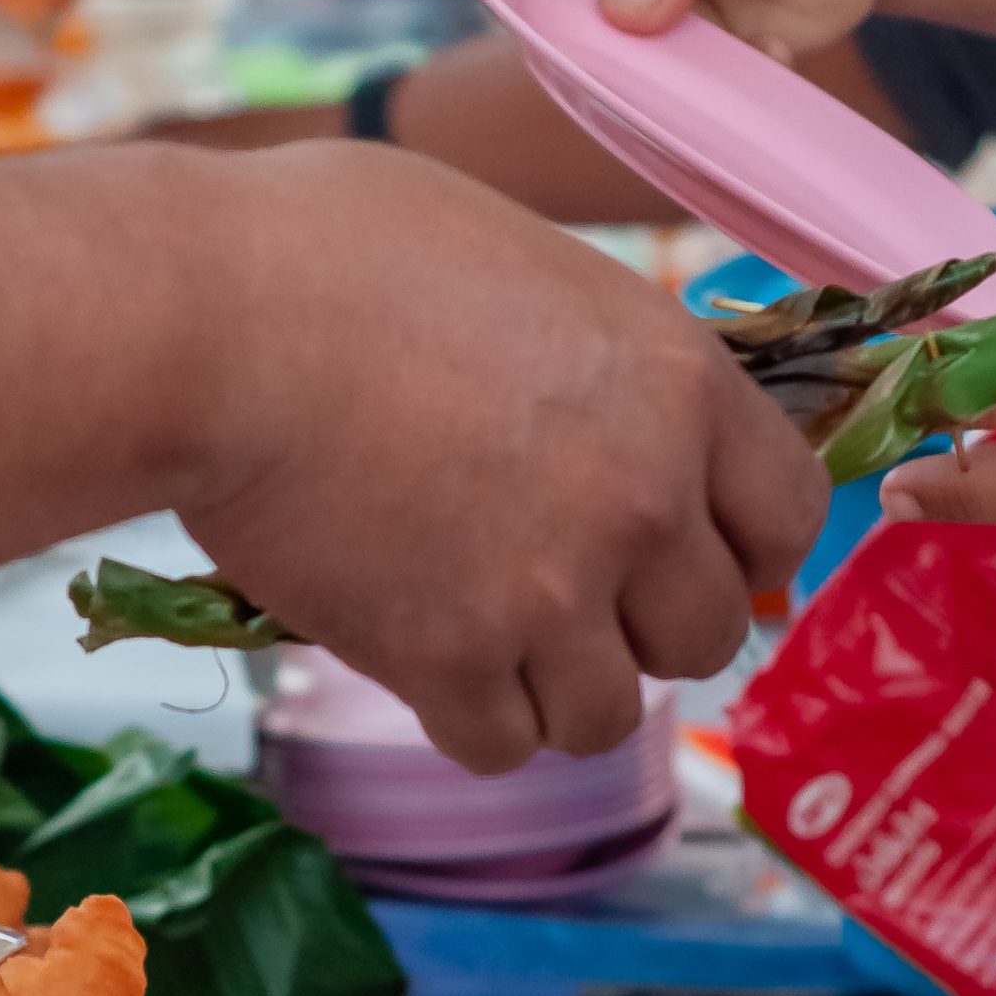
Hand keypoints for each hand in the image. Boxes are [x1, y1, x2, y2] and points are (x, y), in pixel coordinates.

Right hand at [184, 142, 827, 770]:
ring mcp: (547, 590)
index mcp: (675, 381)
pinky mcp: (445, 657)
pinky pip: (500, 746)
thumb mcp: (513, 255)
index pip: (786, 516)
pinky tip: (419, 663)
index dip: (738, 548)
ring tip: (483, 641)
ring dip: (552, 689)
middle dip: (638, 627)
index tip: (683, 556)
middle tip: (561, 598)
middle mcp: (639, 498)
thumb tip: (595, 392)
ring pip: (604, 713)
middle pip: (706, 633)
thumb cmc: (329, 248)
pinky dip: (467, 720)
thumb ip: (589, 345)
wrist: (209, 322)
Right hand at [443, 0, 920, 56]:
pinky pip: (664, 96)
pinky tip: (772, 48)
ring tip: (709, 44)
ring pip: (590, 64)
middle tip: (628, 25)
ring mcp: (633, 12)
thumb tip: (617, 13)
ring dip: (636, 73)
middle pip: (528, 0)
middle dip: (560, 28)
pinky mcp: (681, 60)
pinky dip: (708, 91)